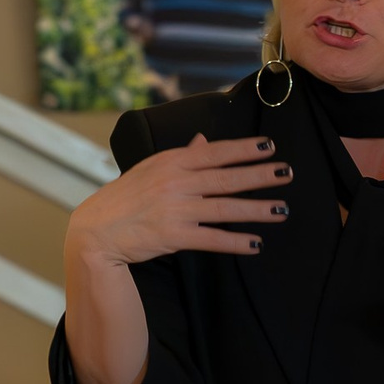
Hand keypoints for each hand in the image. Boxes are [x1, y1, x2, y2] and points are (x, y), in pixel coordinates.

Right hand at [65, 131, 290, 272]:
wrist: (96, 231)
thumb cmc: (125, 198)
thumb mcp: (151, 169)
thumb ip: (182, 155)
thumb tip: (204, 140)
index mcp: (171, 162)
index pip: (215, 152)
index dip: (244, 149)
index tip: (269, 147)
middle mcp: (176, 182)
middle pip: (226, 177)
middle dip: (260, 175)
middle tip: (287, 173)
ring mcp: (176, 210)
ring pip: (225, 207)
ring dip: (257, 209)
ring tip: (282, 210)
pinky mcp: (174, 236)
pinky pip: (212, 238)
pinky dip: (235, 241)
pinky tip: (256, 243)